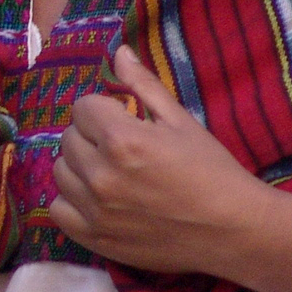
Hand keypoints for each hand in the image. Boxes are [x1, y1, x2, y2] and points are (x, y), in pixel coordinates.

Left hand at [48, 46, 268, 275]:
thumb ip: (143, 85)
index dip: (102, 109)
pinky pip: (58, 210)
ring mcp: (95, 211)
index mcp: (122, 140)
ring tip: (110, 171)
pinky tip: (98, 199)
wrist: (233, 229)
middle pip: (68, 139)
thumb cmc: (211, 170)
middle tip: (120, 147)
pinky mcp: (95, 239)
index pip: (82, 108)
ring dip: (79, 167)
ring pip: (60, 173)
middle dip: (90, 136)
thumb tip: (119, 53)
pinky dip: (72, 201)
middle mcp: (102, 176)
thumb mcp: (180, 120)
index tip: (123, 119)